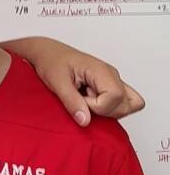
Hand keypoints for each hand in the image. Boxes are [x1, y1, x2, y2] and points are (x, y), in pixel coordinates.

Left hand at [0, 37, 144, 125]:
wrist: (47, 53)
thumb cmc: (51, 61)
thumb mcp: (57, 82)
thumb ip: (71, 101)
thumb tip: (85, 121)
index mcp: (102, 70)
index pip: (115, 97)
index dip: (97, 106)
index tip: (80, 100)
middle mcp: (111, 75)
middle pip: (125, 105)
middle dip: (103, 111)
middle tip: (82, 100)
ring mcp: (112, 80)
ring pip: (127, 105)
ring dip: (106, 110)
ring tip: (85, 99)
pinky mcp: (108, 86)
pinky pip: (121, 103)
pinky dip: (108, 108)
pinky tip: (89, 101)